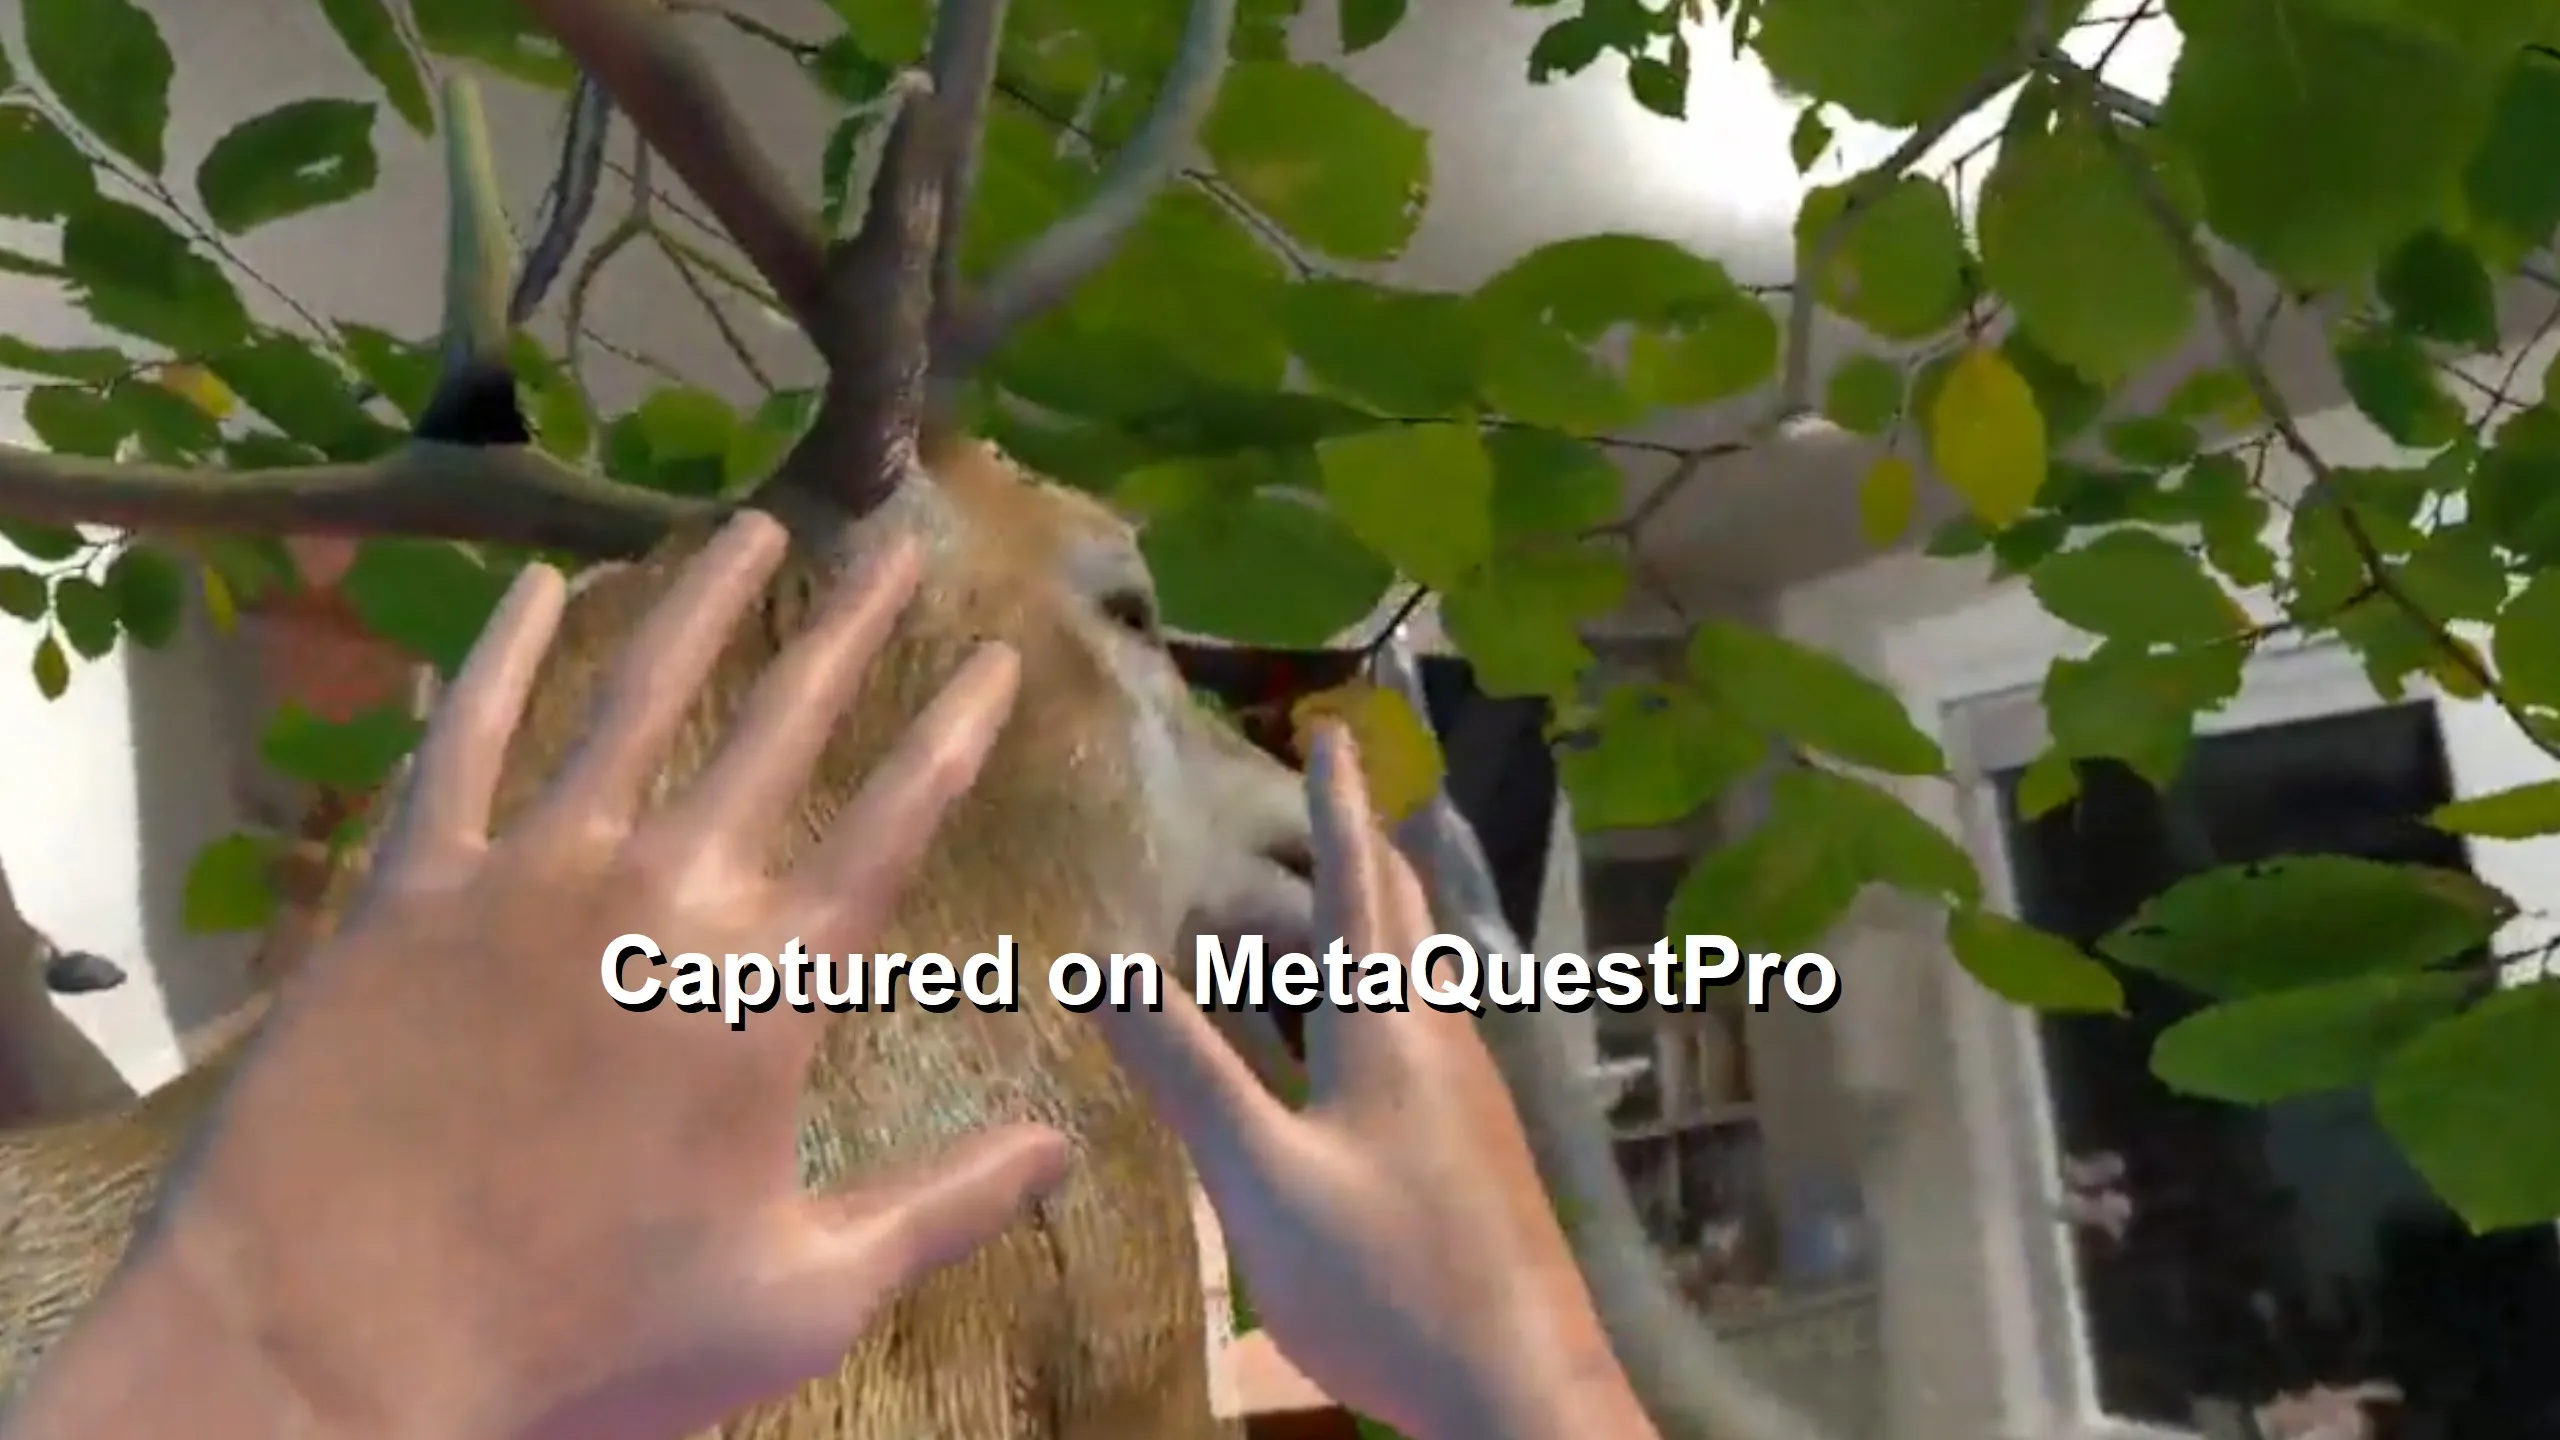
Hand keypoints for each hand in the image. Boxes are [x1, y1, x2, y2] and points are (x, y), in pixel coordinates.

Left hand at [43, 512, 1068, 1439]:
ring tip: (746, 527)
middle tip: (892, 550)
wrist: (335, 1347)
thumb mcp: (796, 1301)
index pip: (894, 825)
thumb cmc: (581, 1341)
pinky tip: (536, 589)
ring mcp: (527, 878)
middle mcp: (661, 897)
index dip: (955, 733)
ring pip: (632, 698)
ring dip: (698, 606)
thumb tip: (1065, 1149)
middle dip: (849, 629)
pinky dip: (495, 654)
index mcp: (765, 990)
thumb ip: (941, 1209)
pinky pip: (460, 739)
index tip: (1001, 656)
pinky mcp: (410, 888)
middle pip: (779, 727)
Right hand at [1093, 727, 1655, 1439]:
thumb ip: (1186, 1072)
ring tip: (1324, 910)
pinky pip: (1418, 1039)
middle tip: (1334, 797)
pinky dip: (1372, 1005)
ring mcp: (1468, 1101)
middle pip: (1402, 923)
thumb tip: (1102, 961)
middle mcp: (1441, 1043)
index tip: (1333, 728)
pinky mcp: (1476, 1154)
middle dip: (1362, 853)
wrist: (1524, 1396)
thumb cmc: (1389, 1283)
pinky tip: (1351, 1049)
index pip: (1360, 884)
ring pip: (1415, 983)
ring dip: (1368, 931)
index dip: (1340, 805)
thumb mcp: (1261, 1180)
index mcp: (1390, 1029)